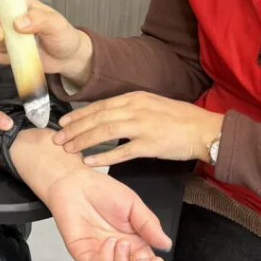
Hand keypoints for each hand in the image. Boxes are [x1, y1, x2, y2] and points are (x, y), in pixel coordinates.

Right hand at [0, 0, 93, 86]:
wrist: (67, 57)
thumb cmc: (63, 35)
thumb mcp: (57, 24)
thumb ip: (40, 19)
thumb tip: (18, 23)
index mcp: (16, 4)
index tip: (1, 32)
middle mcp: (5, 17)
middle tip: (8, 43)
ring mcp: (2, 34)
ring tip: (14, 49)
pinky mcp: (2, 50)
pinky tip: (14, 57)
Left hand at [47, 168, 170, 260]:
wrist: (76, 183)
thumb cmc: (102, 191)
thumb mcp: (133, 204)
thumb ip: (149, 224)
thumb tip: (166, 243)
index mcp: (135, 242)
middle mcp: (119, 253)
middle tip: (141, 257)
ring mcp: (101, 255)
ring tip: (123, 245)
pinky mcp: (84, 254)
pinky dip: (106, 259)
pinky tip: (109, 242)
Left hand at [55, 92, 223, 168]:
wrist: (203, 129)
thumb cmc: (179, 118)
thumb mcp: (151, 104)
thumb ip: (130, 108)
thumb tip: (107, 115)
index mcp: (135, 98)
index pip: (100, 105)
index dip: (79, 114)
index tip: (64, 122)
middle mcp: (135, 109)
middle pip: (97, 118)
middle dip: (75, 129)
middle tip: (58, 138)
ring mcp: (142, 127)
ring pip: (105, 132)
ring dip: (83, 141)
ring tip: (69, 149)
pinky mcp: (150, 145)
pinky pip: (121, 152)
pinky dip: (103, 157)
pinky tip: (90, 162)